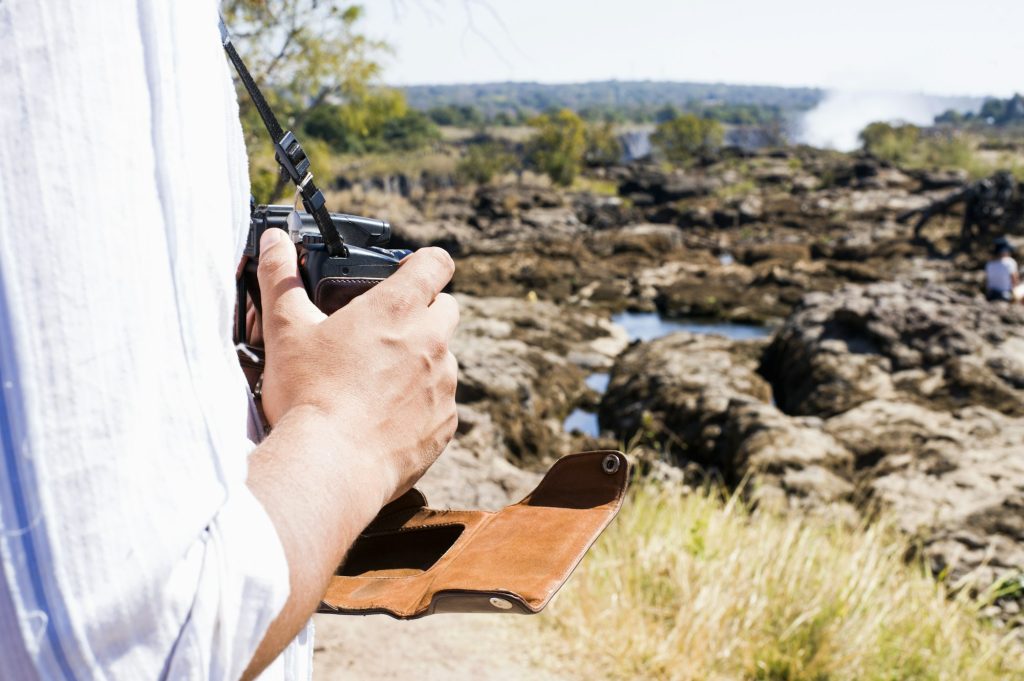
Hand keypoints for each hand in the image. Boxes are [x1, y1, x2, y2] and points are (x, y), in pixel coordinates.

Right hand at [255, 228, 459, 500]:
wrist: (330, 466)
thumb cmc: (308, 395)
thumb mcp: (285, 329)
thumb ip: (279, 277)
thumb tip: (274, 241)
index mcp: (398, 309)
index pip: (436, 264)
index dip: (426, 263)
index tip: (409, 272)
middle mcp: (431, 341)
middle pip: (447, 309)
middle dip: (424, 312)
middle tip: (386, 331)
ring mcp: (444, 384)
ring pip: (445, 358)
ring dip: (422, 361)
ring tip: (378, 382)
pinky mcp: (445, 423)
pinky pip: (442, 403)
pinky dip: (421, 404)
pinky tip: (387, 417)